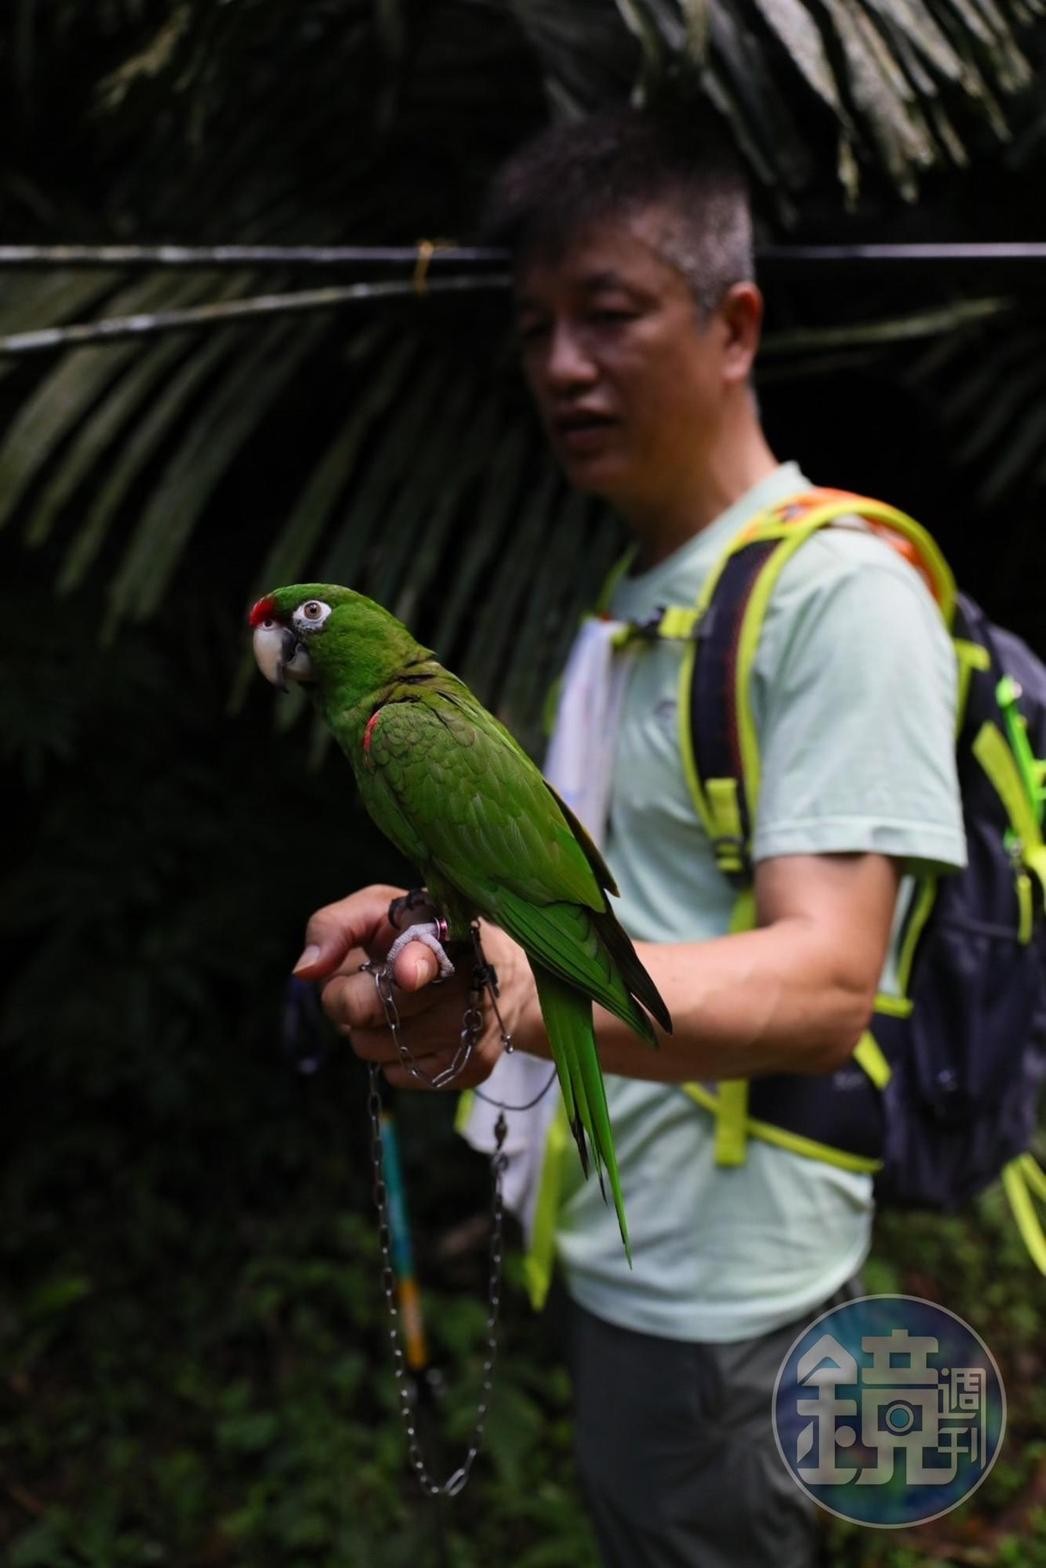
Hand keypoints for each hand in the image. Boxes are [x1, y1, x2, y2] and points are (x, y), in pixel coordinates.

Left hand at [293, 884, 537, 1088]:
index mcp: (444, 929)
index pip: (426, 952)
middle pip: (368, 1009)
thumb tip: (304, 971)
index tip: (408, 973)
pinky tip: (419, 1028)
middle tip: (369, 981)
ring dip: (370, 1029)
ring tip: (399, 1004)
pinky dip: (393, 1056)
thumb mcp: (380, 911)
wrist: (509, 978)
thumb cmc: (422, 937)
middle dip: (349, 998)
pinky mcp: (472, 1066)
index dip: (413, 964)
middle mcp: (466, 979)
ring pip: (371, 1047)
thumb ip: (335, 926)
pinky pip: (396, 1074)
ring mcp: (471, 1028)